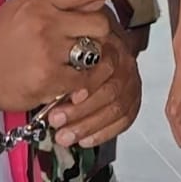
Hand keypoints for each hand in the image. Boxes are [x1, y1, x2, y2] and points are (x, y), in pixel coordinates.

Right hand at [0, 0, 145, 115]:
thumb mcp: (22, 9)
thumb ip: (56, 3)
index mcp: (39, 1)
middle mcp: (45, 22)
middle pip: (99, 24)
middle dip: (100, 35)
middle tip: (85, 44)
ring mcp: (48, 51)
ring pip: (94, 52)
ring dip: (90, 61)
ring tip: (69, 64)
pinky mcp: (49, 78)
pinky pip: (83, 79)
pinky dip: (79, 84)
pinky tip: (62, 82)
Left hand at [45, 25, 142, 148]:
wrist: (92, 48)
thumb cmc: (73, 50)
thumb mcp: (65, 49)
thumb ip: (63, 64)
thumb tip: (47, 86)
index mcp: (108, 42)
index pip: (106, 63)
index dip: (87, 83)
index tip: (64, 95)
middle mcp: (124, 60)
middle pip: (111, 89)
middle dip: (82, 110)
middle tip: (56, 118)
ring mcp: (131, 79)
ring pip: (117, 107)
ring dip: (88, 125)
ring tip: (64, 135)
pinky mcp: (133, 98)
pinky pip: (124, 120)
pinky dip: (104, 132)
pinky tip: (85, 139)